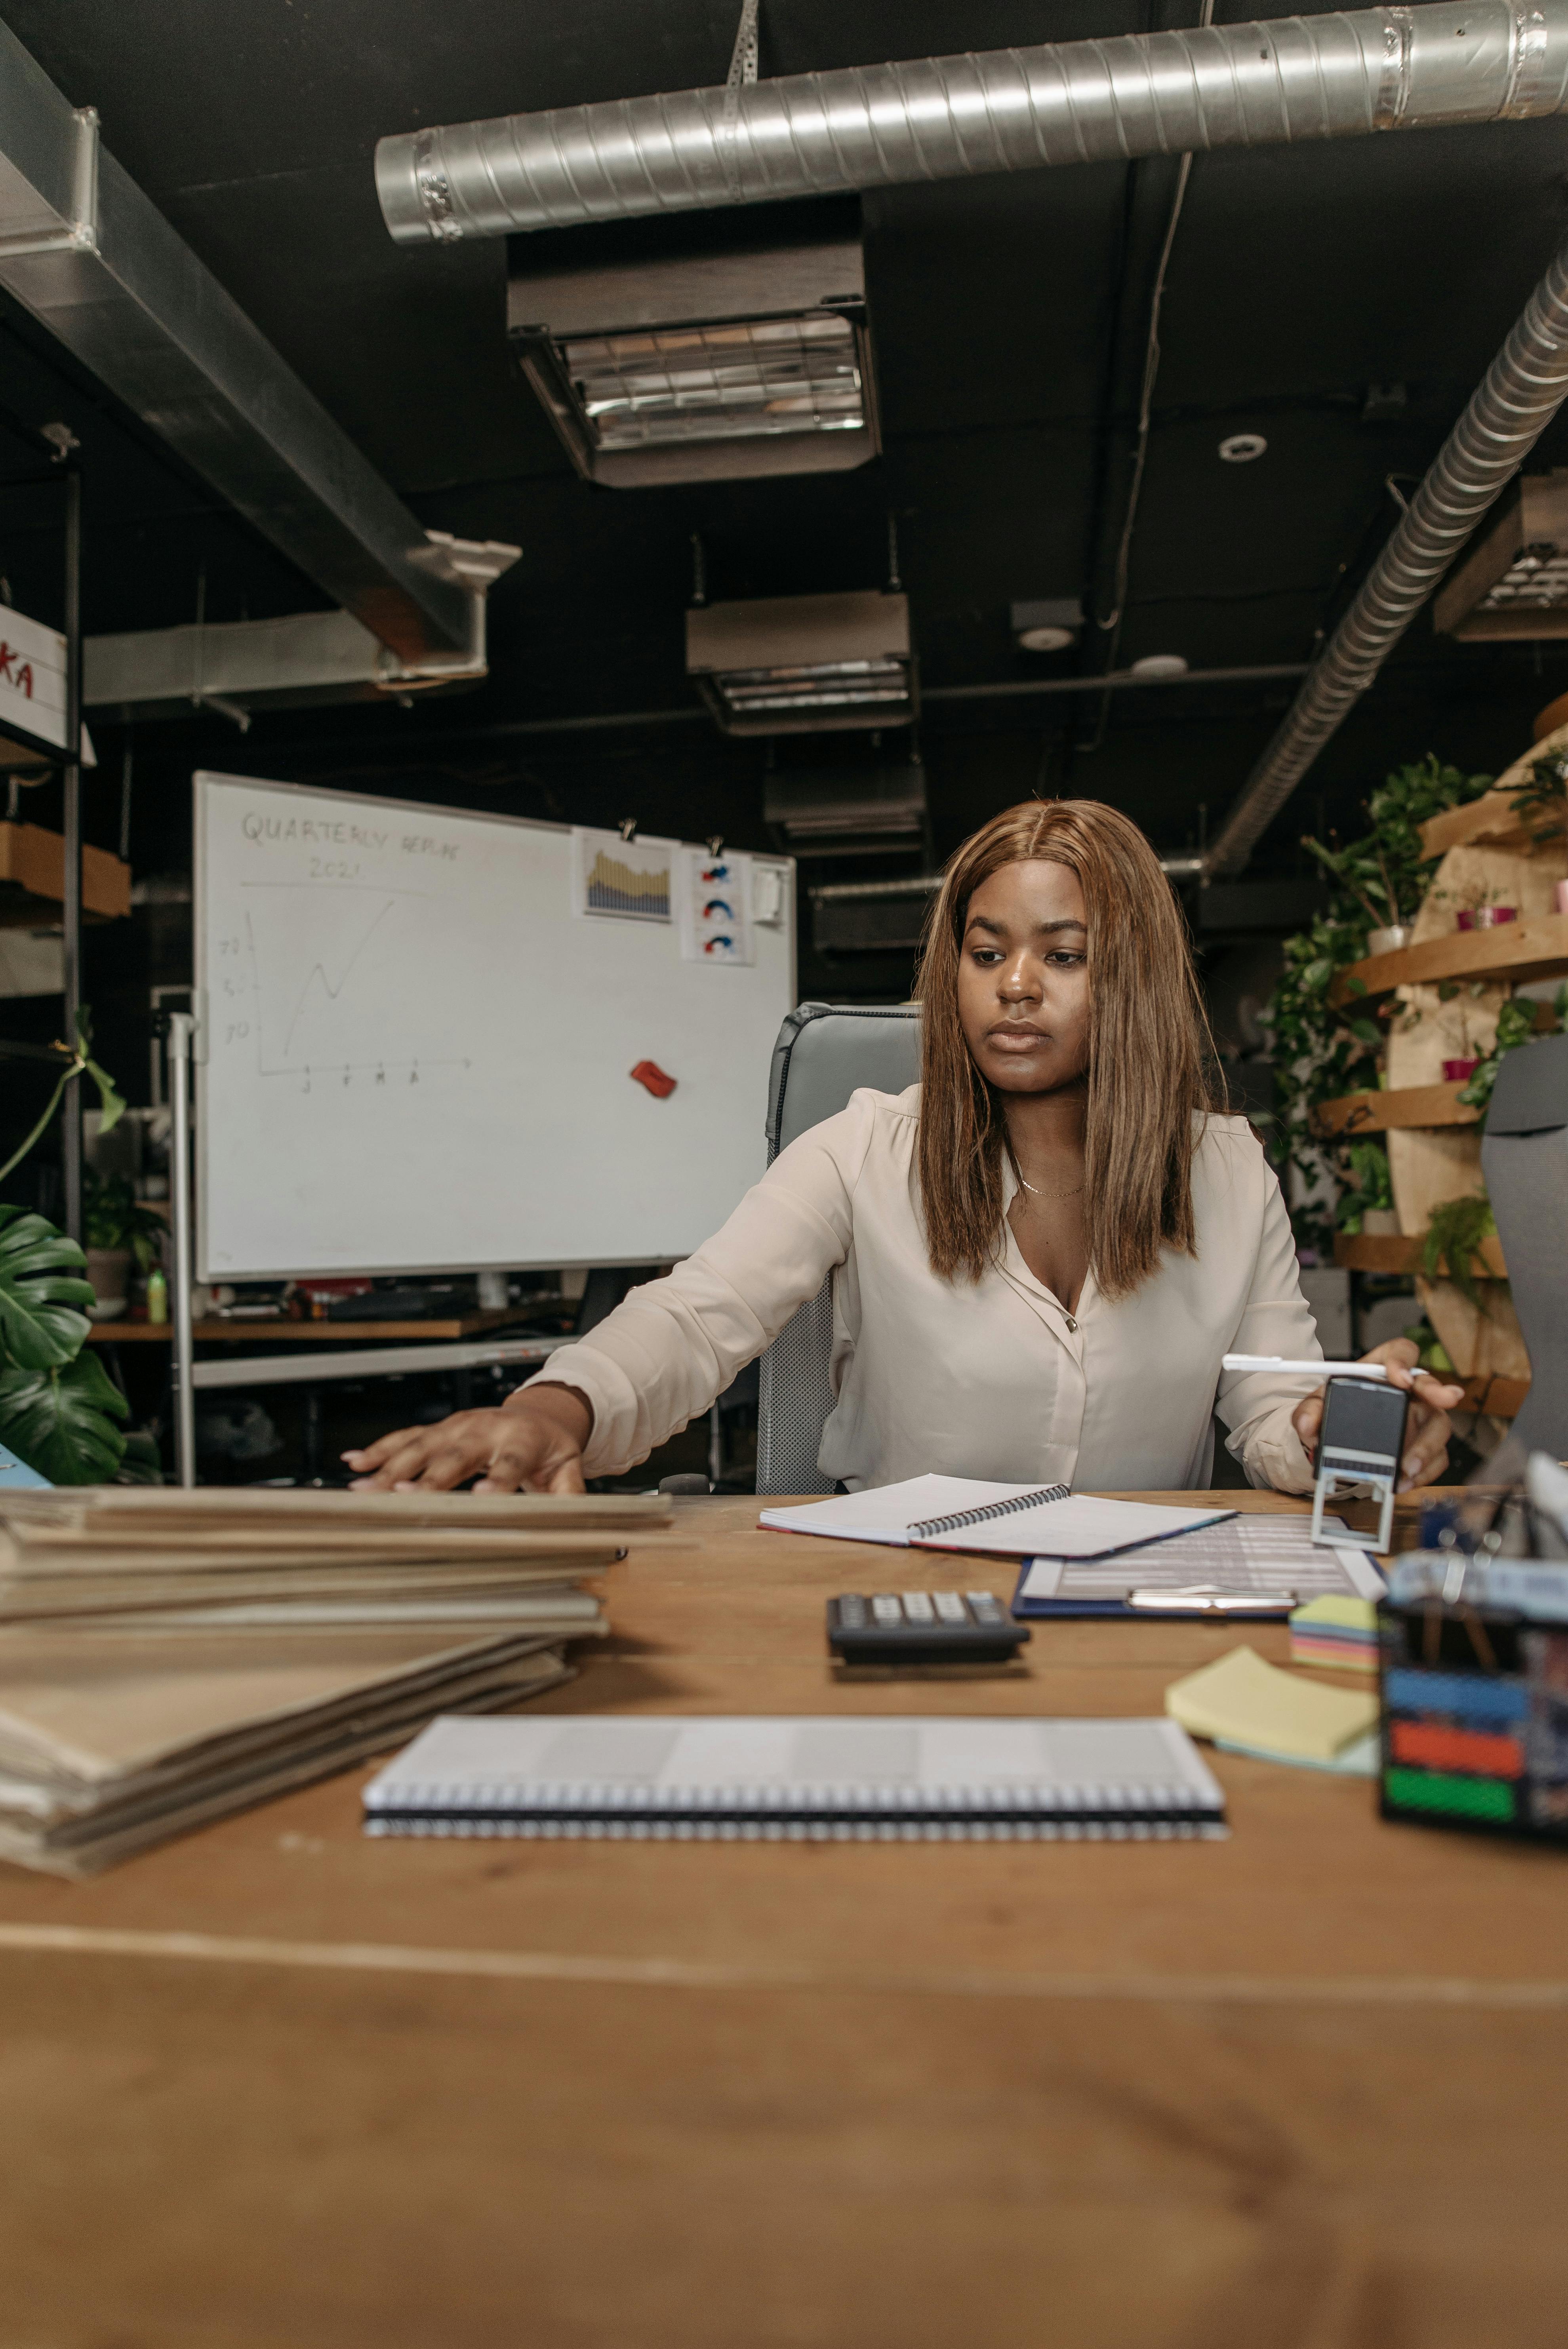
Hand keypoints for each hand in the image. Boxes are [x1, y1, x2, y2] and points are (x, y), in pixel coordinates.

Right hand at [342, 1382, 592, 1493]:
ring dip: (391, 1466)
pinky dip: (378, 1449)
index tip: (481, 1497)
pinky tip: (354, 1462)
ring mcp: (457, 1427)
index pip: (510, 1462)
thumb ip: (570, 1494)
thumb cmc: (550, 1447)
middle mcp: (484, 1429)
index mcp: (521, 1440)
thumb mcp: (569, 1467)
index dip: (496, 1479)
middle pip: (455, 1455)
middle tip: (405, 1495)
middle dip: (429, 1475)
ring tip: (365, 1487)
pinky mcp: (438, 1429)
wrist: (538, 1413)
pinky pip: (405, 1437)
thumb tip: (577, 1521)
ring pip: (421, 1445)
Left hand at [1291, 1337, 1464, 1492]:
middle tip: (1444, 1399)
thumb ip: (1309, 1410)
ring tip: (1409, 1466)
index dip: (1404, 1360)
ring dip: (1427, 1446)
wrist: (1338, 1438)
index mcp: (1382, 1370)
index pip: (1400, 1351)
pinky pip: (1436, 1457)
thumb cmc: (1336, 1410)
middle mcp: (1407, 1392)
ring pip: (1438, 1425)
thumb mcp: (1318, 1405)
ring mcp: (1420, 1418)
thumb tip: (1306, 1424)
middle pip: (1429, 1386)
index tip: (1400, 1377)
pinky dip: (1424, 1472)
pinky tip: (1407, 1481)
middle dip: (1438, 1392)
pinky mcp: (1424, 1444)